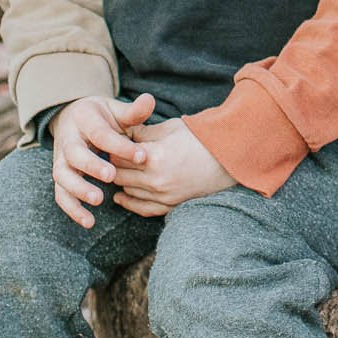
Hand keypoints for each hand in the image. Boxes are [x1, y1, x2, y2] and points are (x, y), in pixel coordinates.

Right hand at [49, 92, 154, 227]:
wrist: (74, 118)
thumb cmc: (102, 117)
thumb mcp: (116, 110)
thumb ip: (133, 111)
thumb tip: (150, 100)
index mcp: (84, 119)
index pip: (100, 133)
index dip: (120, 146)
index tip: (142, 157)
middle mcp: (67, 139)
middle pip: (74, 153)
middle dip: (92, 165)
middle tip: (112, 176)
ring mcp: (61, 158)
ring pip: (62, 176)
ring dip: (78, 189)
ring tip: (99, 200)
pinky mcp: (61, 176)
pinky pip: (61, 194)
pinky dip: (72, 209)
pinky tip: (89, 222)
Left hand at [113, 119, 236, 216]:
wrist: (227, 158)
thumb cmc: (198, 138)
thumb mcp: (169, 128)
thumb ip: (143, 132)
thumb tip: (120, 131)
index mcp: (154, 156)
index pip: (118, 155)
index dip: (111, 148)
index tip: (110, 143)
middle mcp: (156, 179)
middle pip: (119, 175)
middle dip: (113, 165)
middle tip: (111, 157)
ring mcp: (163, 195)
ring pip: (127, 191)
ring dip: (121, 181)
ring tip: (117, 172)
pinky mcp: (171, 205)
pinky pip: (143, 209)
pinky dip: (130, 203)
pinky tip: (121, 197)